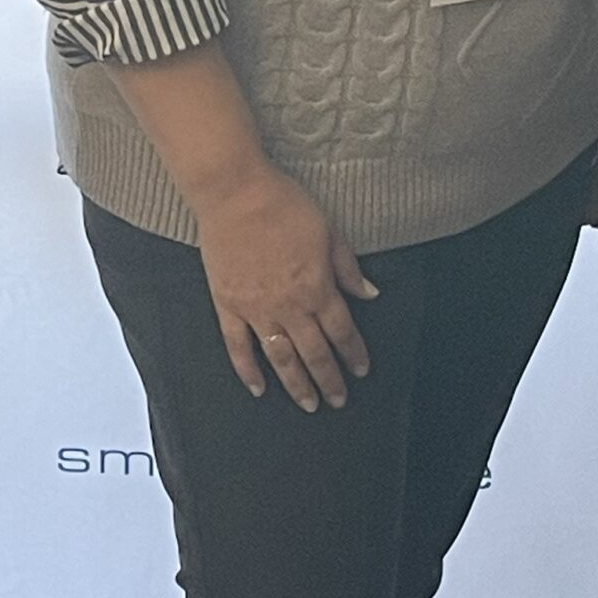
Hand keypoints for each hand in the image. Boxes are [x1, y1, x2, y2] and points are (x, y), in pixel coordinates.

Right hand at [194, 161, 379, 412]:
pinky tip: (258, 388)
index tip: (361, 370)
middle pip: (314, 353)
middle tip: (338, 400)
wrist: (234, 192)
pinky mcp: (227, 305)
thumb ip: (348, 268)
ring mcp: (256, 309)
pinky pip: (238, 346)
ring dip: (296, 384)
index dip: (353, 354)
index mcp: (317, 287)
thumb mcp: (329, 231)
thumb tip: (369, 293)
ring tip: (308, 404)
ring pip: (280, 358)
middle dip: (329, 380)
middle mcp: (289, 306)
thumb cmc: (283, 204)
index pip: (341, 331)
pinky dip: (248, 370)